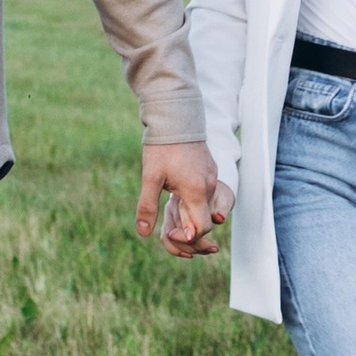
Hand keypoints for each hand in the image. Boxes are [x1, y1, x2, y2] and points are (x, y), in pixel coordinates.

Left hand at [136, 136, 228, 259]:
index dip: (188, 238)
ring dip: (191, 215)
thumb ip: (147, 207)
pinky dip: (195, 202)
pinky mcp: (210, 171)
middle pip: (206, 220)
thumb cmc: (162, 147)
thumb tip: (143, 233)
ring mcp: (212, 178)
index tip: (170, 232)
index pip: (202, 228)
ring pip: (206, 207)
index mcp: (196, 191)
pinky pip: (206, 194)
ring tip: (172, 210)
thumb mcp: (150, 177)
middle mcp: (209, 186)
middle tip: (170, 229)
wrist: (176, 117)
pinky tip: (178, 195)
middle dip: (190, 230)